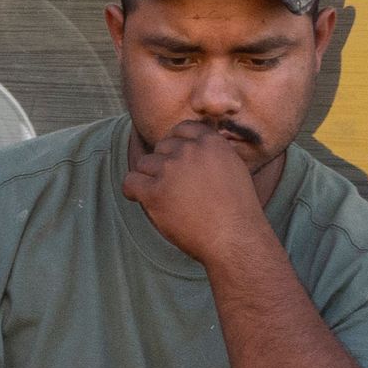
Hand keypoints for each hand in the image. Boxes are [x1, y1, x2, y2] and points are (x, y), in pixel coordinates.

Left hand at [119, 122, 271, 269]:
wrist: (234, 238)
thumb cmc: (236, 211)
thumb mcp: (233, 168)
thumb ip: (212, 153)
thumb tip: (192, 145)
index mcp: (211, 142)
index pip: (182, 129)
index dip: (177, 144)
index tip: (177, 160)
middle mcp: (189, 150)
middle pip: (161, 147)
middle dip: (165, 164)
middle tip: (176, 187)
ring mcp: (170, 170)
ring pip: (144, 164)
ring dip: (151, 179)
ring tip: (167, 199)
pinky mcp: (154, 192)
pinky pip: (130, 182)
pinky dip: (133, 192)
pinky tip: (142, 200)